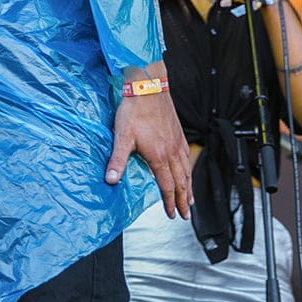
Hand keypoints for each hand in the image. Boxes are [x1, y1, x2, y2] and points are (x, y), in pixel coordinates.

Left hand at [107, 64, 192, 218]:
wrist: (148, 87)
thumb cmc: (135, 110)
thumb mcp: (122, 136)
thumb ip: (117, 160)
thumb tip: (110, 179)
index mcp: (159, 156)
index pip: (167, 186)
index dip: (170, 202)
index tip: (172, 214)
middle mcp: (171, 151)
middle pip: (181, 182)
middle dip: (184, 200)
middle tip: (186, 214)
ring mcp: (177, 142)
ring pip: (187, 170)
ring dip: (189, 187)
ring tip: (191, 199)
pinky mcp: (178, 133)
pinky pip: (187, 156)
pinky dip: (189, 169)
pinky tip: (188, 170)